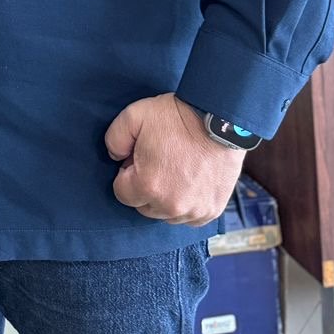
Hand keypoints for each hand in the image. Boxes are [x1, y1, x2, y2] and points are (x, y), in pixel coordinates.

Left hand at [105, 94, 243, 224]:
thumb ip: (114, 140)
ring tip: (173, 169)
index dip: (126, 172)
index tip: (138, 158)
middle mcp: (172, 206)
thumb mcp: (133, 116)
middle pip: (144, 206)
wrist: (220, 119)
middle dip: (144, 187)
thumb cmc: (176, 117)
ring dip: (164, 198)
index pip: (122, 194)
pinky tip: (188, 182)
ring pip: (166, 214)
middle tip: (155, 161)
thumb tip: (114, 158)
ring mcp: (195, 211)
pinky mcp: (212, 210)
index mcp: (149, 186)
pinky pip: (189, 217)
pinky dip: (186, 204)